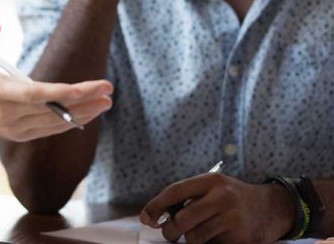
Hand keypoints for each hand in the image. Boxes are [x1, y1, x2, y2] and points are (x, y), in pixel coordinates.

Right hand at [0, 23, 112, 141]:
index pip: (37, 95)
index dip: (66, 92)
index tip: (91, 86)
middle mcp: (5, 114)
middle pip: (52, 110)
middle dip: (83, 101)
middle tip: (108, 89)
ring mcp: (11, 128)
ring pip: (54, 123)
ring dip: (82, 113)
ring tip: (105, 100)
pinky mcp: (16, 135)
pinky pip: (47, 130)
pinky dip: (68, 122)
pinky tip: (86, 113)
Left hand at [140, 174, 293, 243]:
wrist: (273, 207)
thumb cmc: (233, 198)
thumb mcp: (213, 187)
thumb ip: (189, 197)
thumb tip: (158, 217)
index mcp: (210, 181)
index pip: (175, 192)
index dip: (156, 206)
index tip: (145, 218)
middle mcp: (222, 198)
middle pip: (183, 220)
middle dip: (171, 231)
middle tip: (170, 234)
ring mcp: (233, 219)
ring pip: (195, 238)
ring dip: (192, 240)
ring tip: (200, 234)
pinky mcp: (242, 239)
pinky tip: (217, 238)